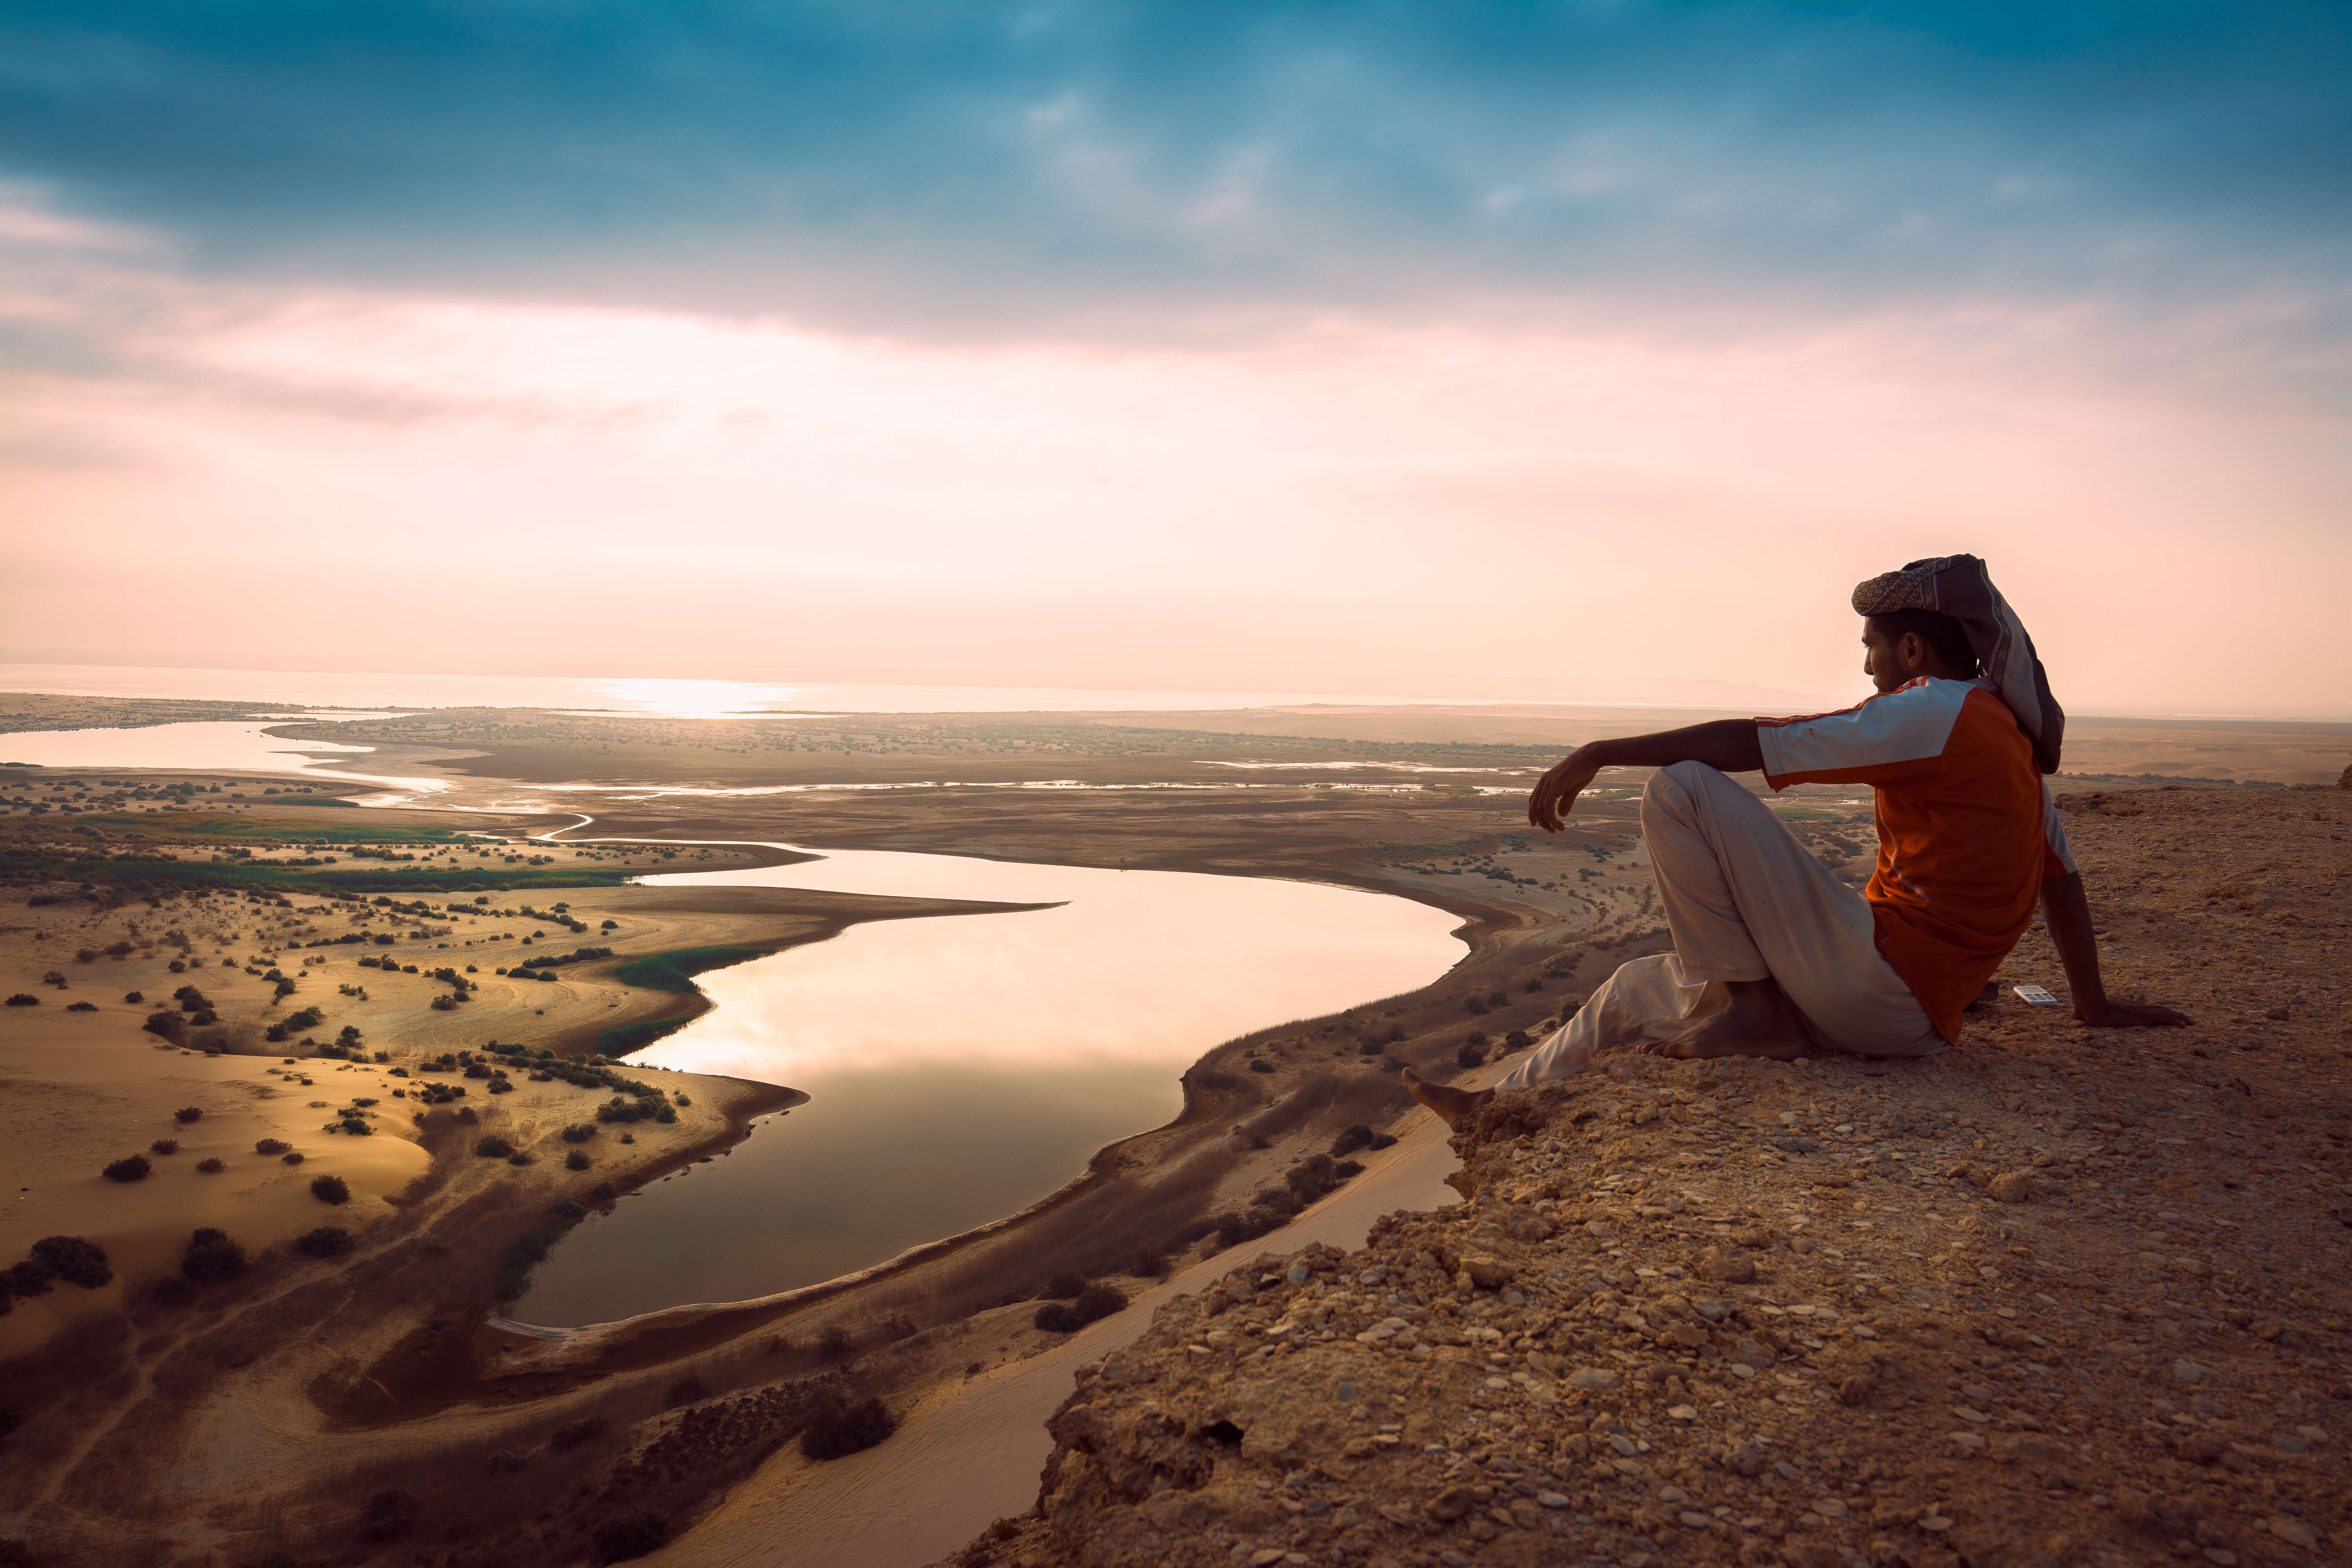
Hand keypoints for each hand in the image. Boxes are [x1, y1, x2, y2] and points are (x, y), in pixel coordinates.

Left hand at [1528, 746, 1605, 832]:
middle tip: (1553, 831)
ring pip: (1540, 808)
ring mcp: (1548, 782)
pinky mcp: (1555, 784)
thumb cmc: (1583, 771)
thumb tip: (1561, 815)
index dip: (1532, 814)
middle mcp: (1543, 782)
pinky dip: (1549, 816)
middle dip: (1542, 821)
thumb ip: (1565, 801)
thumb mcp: (1572, 789)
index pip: (1533, 801)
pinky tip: (1555, 824)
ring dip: (1547, 822)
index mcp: (1546, 782)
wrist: (1590, 758)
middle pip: (1534, 807)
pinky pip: (1547, 805)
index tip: (1536, 825)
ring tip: (1558, 829)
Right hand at [2075, 999, 2191, 1027]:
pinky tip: (2184, 1026)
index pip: (2151, 1011)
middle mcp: (2137, 1010)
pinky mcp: (2141, 1016)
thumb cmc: (2087, 1012)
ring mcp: (2139, 1012)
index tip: (2174, 1018)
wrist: (2088, 1008)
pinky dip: (2175, 1021)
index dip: (2164, 1014)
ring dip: (2180, 1018)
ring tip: (2192, 1023)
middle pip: (2162, 1010)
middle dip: (2177, 1016)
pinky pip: (2162, 1017)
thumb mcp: (2092, 1018)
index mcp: (2129, 1011)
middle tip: (2191, 1021)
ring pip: (2166, 1013)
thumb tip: (2075, 1018)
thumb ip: (2089, 1018)